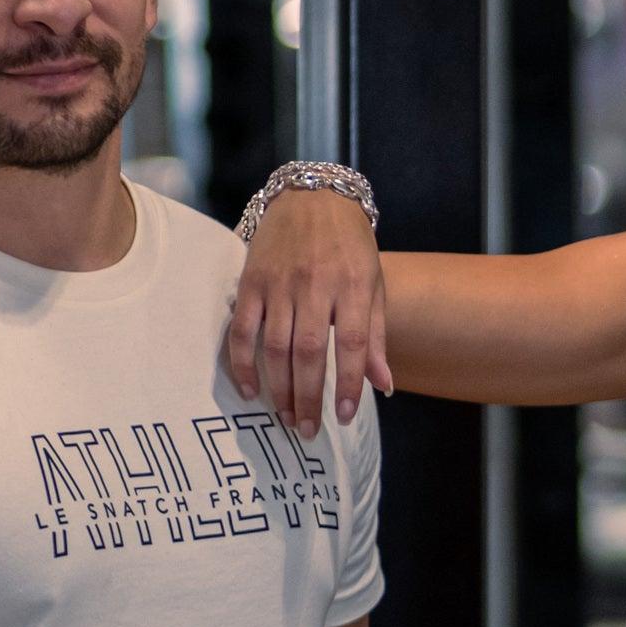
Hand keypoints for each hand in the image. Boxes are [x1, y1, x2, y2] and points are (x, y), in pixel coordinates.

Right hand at [223, 190, 391, 437]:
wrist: (312, 197)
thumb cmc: (350, 245)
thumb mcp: (372, 284)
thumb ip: (375, 336)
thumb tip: (384, 385)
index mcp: (351, 286)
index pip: (352, 344)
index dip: (348, 384)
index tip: (344, 417)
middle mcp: (314, 285)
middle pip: (309, 352)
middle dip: (308, 397)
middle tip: (307, 429)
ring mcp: (279, 284)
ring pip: (275, 346)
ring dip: (279, 388)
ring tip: (285, 417)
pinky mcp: (251, 282)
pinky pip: (241, 329)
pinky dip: (242, 363)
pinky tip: (251, 390)